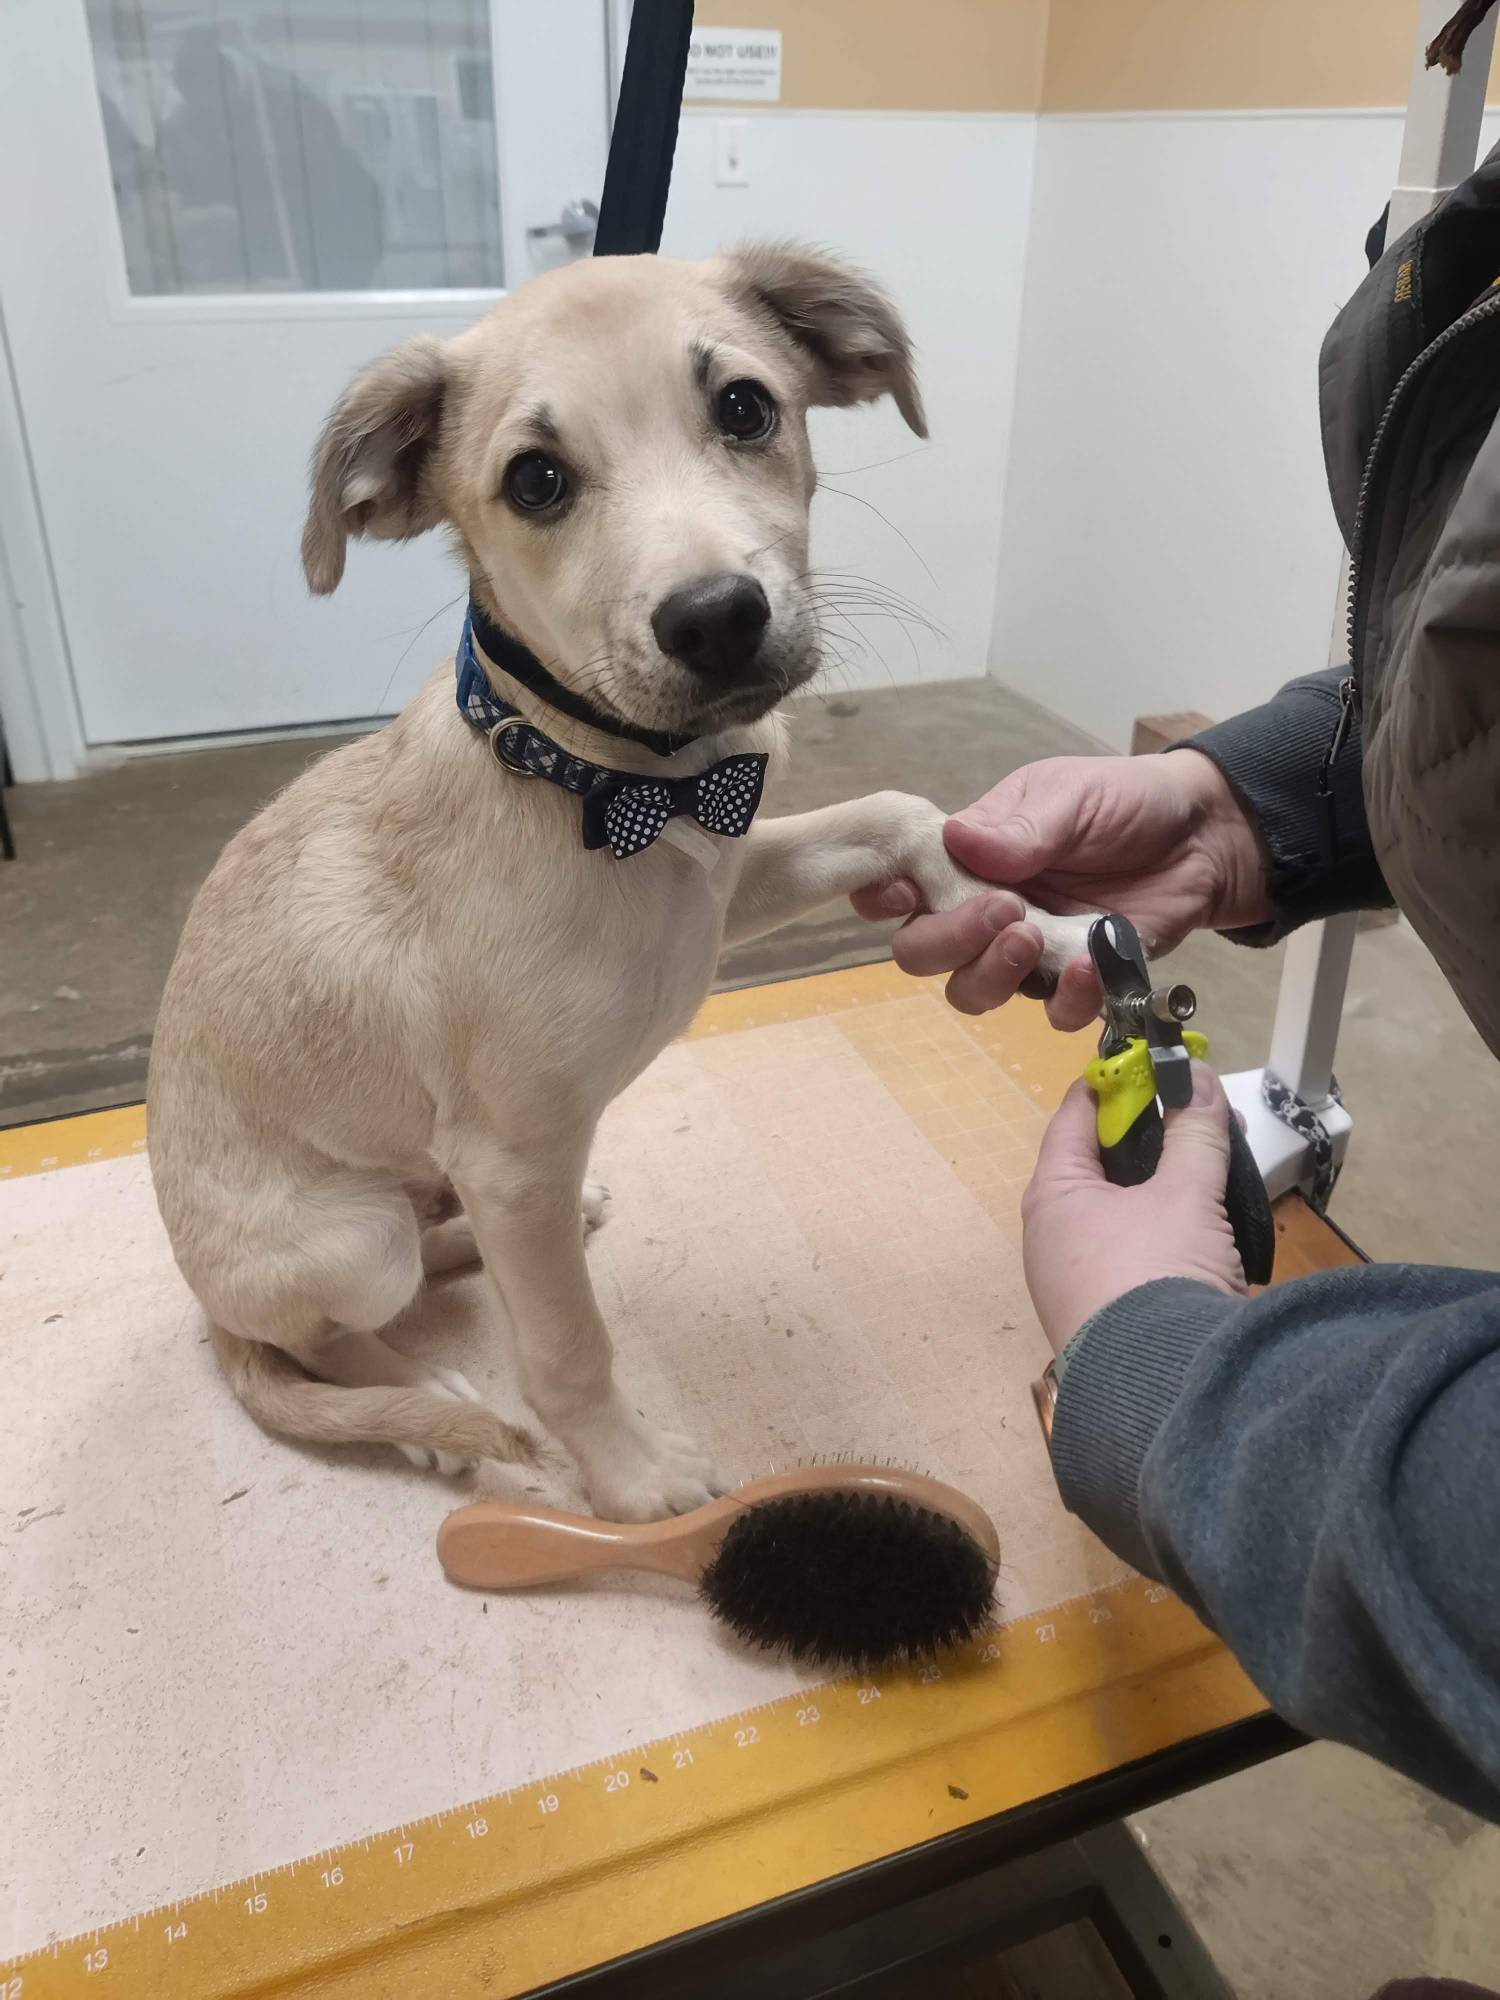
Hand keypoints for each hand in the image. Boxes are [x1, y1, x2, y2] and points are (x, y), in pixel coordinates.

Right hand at [851, 749, 1268, 1028]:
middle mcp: (981, 911)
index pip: (896, 886)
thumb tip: (955, 839)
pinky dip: (1066, 998)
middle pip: (921, 951)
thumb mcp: (1069, 796)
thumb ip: (1018, 828)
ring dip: (991, 973)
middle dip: (946, 940)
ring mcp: (1025, 952)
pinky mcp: (1075, 982)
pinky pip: (1050, 1012)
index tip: (904, 892)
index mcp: (964, 859)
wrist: (1204, 834)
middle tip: (1002, 911)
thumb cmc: (1125, 802)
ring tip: (1033, 937)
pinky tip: (1091, 965)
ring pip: (971, 992)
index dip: (883, 897)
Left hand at [1021, 1063, 1245, 1355]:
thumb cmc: (1156, 1274)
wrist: (1164, 1390)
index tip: (1152, 1064)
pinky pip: (1135, 1254)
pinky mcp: (1108, 1317)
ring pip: (1122, 1212)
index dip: (1115, 1085)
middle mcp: (1052, 1237)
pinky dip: (1168, 1232)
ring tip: (1215, 1167)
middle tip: (1201, 1116)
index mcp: (1053, 1196)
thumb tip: (1198, 1081)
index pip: (1075, 1117)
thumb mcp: (1186, 1194)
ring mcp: (1076, 1282)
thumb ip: (1195, 1133)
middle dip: (1154, 1138)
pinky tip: (1208, 1229)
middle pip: (1101, 1165)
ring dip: (1166, 1187)